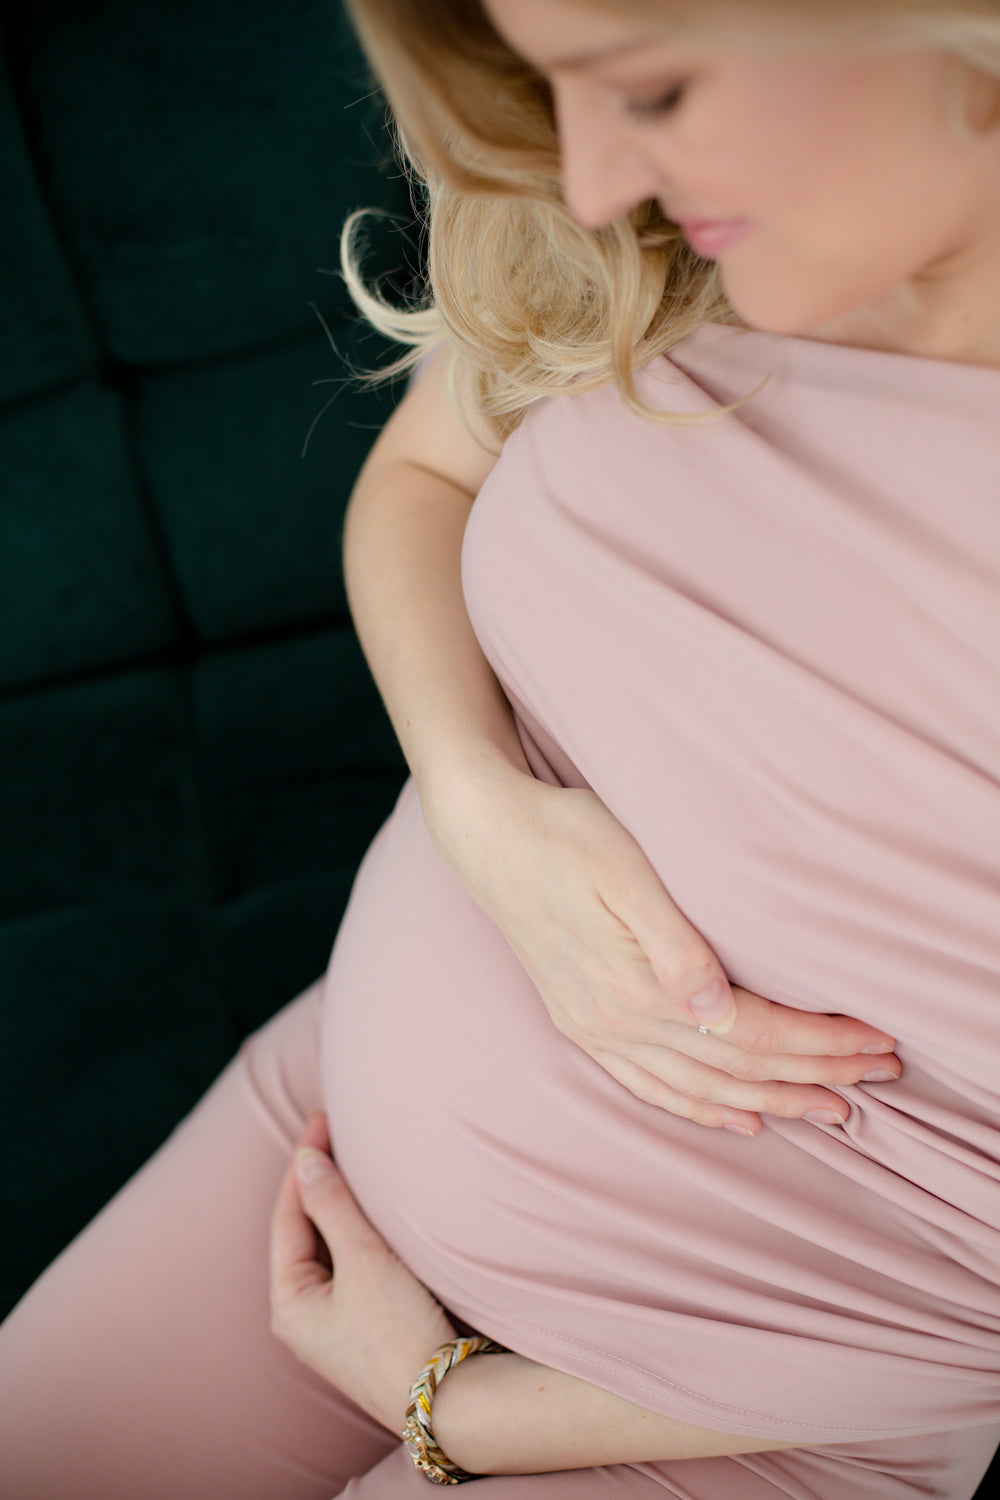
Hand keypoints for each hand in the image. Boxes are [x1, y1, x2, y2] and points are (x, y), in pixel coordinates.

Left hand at [269, 1112, 454, 1431]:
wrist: (448, 1401)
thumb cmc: (398, 1333)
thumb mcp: (363, 1261)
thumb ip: (333, 1206)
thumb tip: (307, 1161)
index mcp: (290, 1302)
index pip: (288, 1215)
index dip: (305, 1164)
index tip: (322, 1119)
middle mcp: (307, 1314)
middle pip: (306, 1229)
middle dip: (320, 1180)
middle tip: (337, 1131)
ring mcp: (338, 1322)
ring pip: (332, 1245)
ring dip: (342, 1204)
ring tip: (356, 1160)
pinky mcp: (370, 1325)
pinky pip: (356, 1262)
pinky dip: (361, 1229)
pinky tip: (378, 1210)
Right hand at [422, 758, 899, 1135]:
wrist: (485, 833)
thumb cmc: (563, 835)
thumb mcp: (624, 871)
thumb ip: (676, 947)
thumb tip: (721, 1014)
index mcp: (639, 988)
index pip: (754, 1035)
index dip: (821, 1045)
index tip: (878, 1044)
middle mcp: (617, 1023)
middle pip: (736, 1070)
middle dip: (813, 1078)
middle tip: (878, 1082)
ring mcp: (594, 1029)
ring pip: (700, 1089)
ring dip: (768, 1102)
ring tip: (827, 1111)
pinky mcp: (579, 1021)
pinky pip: (649, 1087)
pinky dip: (699, 1110)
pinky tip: (733, 1119)